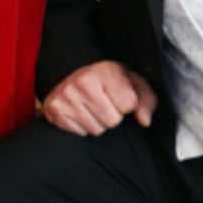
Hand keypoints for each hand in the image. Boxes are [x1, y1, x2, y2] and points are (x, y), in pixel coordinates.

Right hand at [43, 61, 157, 135]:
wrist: (78, 80)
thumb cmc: (112, 83)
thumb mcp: (135, 85)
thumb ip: (147, 101)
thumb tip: (144, 121)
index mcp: (106, 70)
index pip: (129, 105)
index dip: (127, 105)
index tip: (119, 95)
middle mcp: (84, 80)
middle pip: (112, 121)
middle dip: (112, 116)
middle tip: (104, 103)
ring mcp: (66, 94)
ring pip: (96, 130)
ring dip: (97, 123)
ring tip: (91, 107)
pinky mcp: (54, 108)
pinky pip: (80, 133)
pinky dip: (82, 127)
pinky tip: (80, 112)